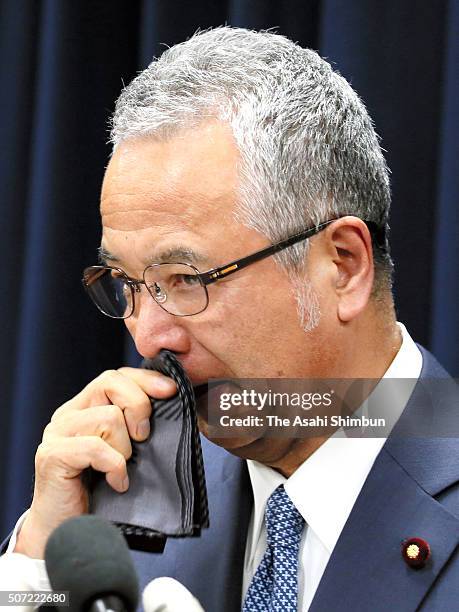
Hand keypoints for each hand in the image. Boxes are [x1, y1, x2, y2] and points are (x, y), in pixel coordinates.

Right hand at [14, 367, 175, 558]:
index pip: (115, 376)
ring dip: (124, 448)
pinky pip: (97, 448)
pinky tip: (116, 484)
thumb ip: (135, 423)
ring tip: (120, 470)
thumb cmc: (102, 492)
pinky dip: (115, 467)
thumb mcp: (126, 449)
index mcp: (84, 408)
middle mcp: (67, 414)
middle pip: (110, 382)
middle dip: (138, 406)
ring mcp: (56, 433)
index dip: (145, 379)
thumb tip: (168, 396)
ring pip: (108, 417)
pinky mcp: (52, 455)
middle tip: (142, 438)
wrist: (69, 533)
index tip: (170, 390)